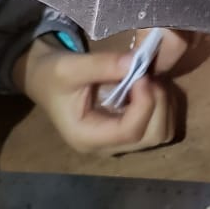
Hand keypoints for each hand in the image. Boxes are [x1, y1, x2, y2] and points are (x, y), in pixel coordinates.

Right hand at [14, 29, 187, 154]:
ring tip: (147, 79)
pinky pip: (160, 124)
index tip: (143, 76)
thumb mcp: (69, 67)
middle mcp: (107, 146)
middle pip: (152, 137)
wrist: (46, 80)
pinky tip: (147, 85)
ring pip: (161, 133)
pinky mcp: (129, 131)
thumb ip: (102, 65)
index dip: (144, 104)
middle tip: (147, 75)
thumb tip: (137, 62)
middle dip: (158, 103)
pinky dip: (163, 104)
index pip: (130, 132)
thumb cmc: (53, 76)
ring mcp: (120, 141)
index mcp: (87, 138)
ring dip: (163, 103)